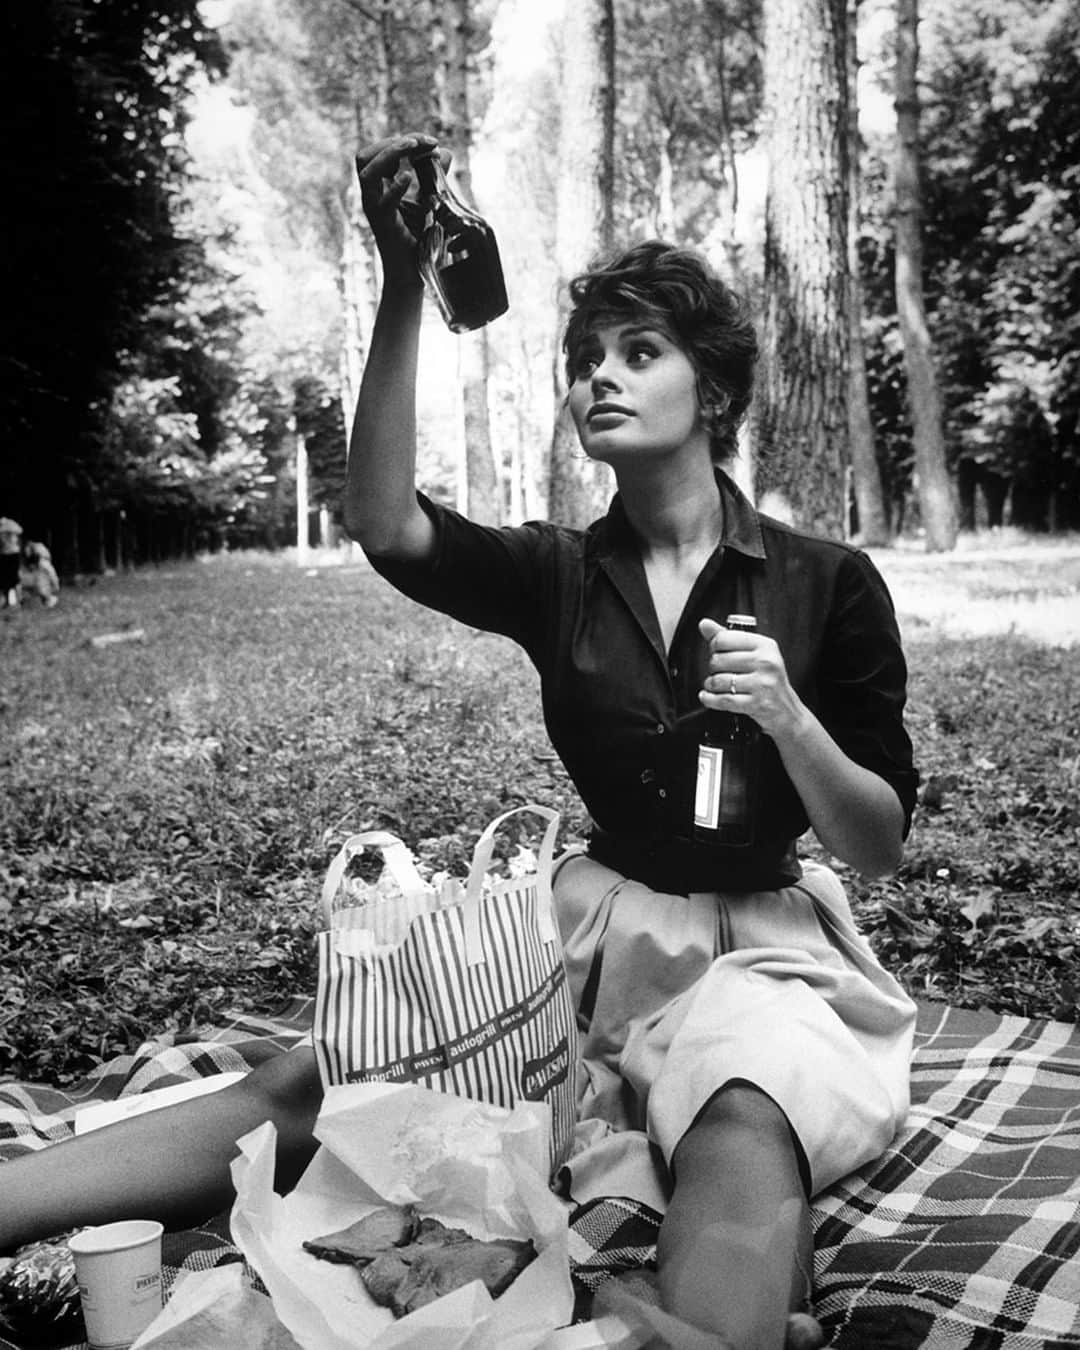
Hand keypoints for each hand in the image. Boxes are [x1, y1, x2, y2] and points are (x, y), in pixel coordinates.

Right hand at [354, 133, 446, 282]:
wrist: (413, 276)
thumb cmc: (418, 241)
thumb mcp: (429, 201)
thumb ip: (434, 176)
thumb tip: (444, 152)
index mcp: (379, 189)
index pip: (378, 153)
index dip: (402, 141)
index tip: (430, 142)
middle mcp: (372, 197)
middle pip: (365, 156)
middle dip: (392, 141)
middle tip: (421, 142)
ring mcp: (375, 210)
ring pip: (366, 171)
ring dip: (390, 153)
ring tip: (413, 149)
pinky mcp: (384, 226)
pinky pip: (383, 201)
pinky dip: (395, 186)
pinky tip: (409, 177)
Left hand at [698, 617, 805, 739]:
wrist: (787, 711)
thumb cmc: (767, 680)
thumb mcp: (755, 654)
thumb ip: (728, 638)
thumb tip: (704, 624)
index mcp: (765, 645)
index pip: (724, 639)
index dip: (713, 647)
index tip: (717, 653)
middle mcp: (766, 662)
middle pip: (718, 660)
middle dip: (712, 668)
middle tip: (718, 672)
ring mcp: (763, 684)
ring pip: (718, 681)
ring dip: (710, 685)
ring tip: (714, 686)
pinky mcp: (757, 703)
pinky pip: (723, 700)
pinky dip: (709, 699)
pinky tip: (707, 697)